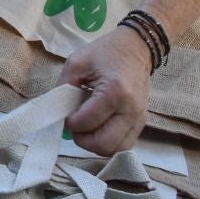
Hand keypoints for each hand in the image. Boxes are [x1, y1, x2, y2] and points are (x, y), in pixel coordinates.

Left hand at [60, 25, 152, 156]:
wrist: (135, 48)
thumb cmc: (104, 53)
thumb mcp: (76, 63)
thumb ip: (63, 87)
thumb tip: (57, 113)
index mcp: (113, 92)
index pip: (88, 122)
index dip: (70, 123)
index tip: (64, 115)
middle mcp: (130, 110)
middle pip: (104, 143)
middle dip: (83, 140)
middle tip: (74, 127)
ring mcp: (139, 118)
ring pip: (116, 150)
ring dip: (96, 145)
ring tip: (86, 130)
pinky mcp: (142, 123)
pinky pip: (125, 145)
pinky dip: (109, 143)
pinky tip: (98, 130)